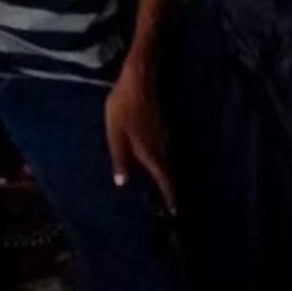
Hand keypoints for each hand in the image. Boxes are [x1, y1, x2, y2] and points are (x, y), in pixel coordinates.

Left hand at [104, 65, 177, 212]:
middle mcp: (162, 146)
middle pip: (171, 173)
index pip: (164, 178)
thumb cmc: (122, 106)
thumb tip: (122, 183)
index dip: (170, 195)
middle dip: (173, 189)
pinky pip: (169, 151)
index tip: (176, 211)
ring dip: (171, 176)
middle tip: (175, 205)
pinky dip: (168, 162)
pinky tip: (163, 164)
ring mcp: (166, 135)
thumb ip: (119, 159)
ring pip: (171, 162)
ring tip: (171, 189)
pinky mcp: (165, 127)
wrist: (139, 79)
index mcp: (149, 151)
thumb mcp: (114, 134)